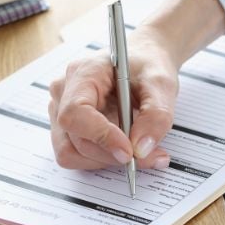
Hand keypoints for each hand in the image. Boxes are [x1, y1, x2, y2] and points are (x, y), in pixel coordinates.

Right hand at [49, 0, 224, 169]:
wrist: (144, 64)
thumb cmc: (148, 66)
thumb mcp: (161, 85)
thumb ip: (156, 116)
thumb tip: (141, 148)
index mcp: (84, 73)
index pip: (76, 112)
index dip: (100, 136)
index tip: (129, 151)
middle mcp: (64, 92)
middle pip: (76, 139)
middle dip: (114, 154)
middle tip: (151, 155)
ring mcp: (62, 111)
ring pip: (73, 153)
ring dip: (108, 160)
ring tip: (142, 152)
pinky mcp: (69, 128)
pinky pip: (77, 155)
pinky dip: (104, 160)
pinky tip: (127, 149)